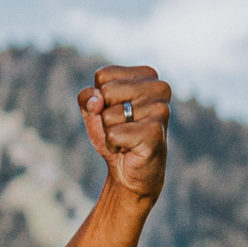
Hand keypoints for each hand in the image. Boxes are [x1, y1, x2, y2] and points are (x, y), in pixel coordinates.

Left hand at [78, 64, 169, 204]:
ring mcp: (160, 109)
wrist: (129, 171)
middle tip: (121, 127)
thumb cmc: (115, 135)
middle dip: (104, 115)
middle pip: (106, 92)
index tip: (116, 110)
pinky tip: (128, 148)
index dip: (100, 97)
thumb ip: (87, 97)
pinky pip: (113, 135)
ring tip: (126, 138)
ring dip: (110, 132)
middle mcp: (159, 87)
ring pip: (109, 115)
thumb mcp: (94, 111)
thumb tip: (96, 101)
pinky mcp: (154, 131)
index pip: (104, 75)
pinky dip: (114, 145)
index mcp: (147, 75)